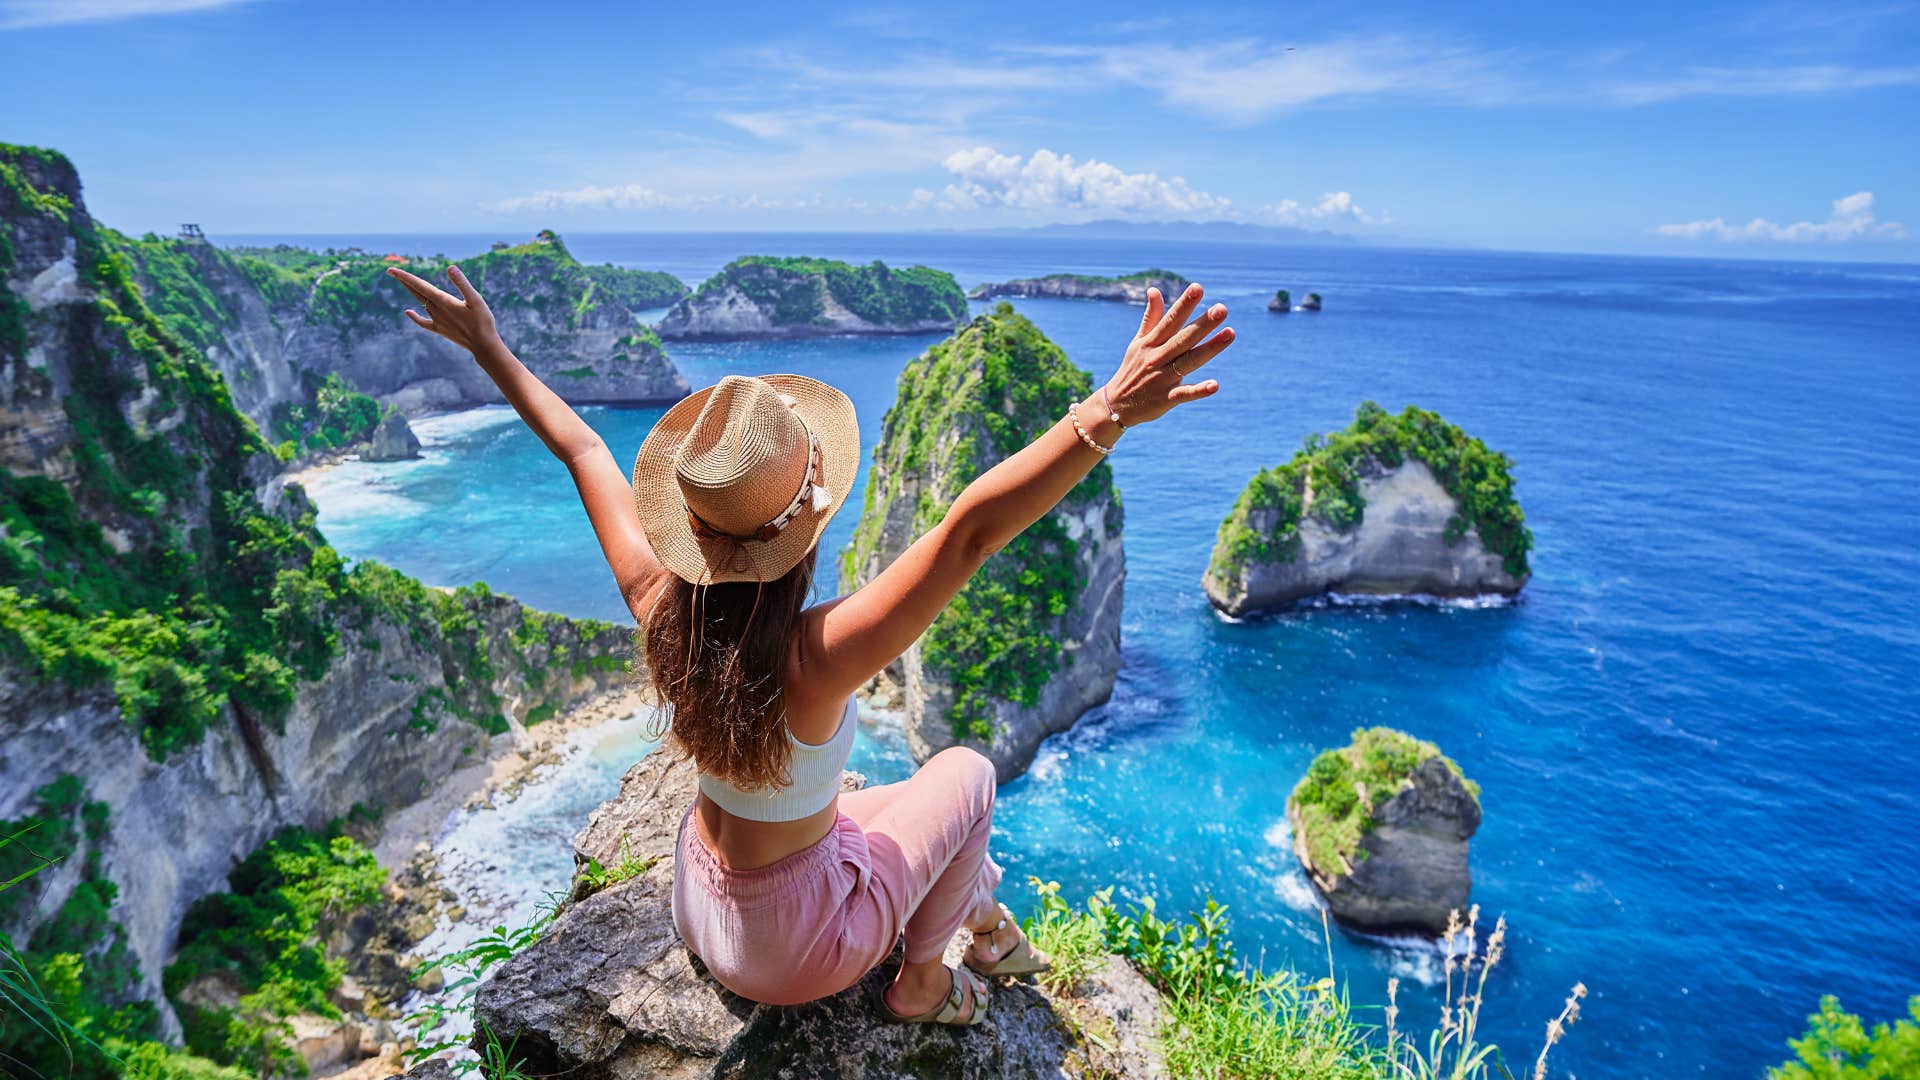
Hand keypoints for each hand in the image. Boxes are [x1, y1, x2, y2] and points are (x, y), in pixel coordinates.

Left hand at [387, 265, 498, 352]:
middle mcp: (437, 310)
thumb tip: (450, 267)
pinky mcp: (440, 330)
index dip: (405, 277)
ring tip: (404, 283)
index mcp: (443, 301)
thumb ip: (462, 283)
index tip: (391, 270)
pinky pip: (423, 322)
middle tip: (391, 271)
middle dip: (404, 281)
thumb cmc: (482, 321)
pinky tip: (408, 312)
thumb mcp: (475, 299)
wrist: (483, 345)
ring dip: (412, 292)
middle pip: (416, 292)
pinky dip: (415, 317)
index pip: (419, 285)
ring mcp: (437, 321)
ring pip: (421, 303)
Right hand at [1101, 283, 1232, 426]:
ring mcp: (1161, 379)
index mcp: (1150, 342)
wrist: (1116, 405)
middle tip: (1222, 309)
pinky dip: (1198, 390)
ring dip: (1210, 348)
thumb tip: (1154, 289)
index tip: (1198, 287)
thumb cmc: (1132, 369)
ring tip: (1231, 333)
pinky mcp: (1165, 399)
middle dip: (1202, 324)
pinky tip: (1214, 385)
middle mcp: (1157, 358)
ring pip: (1188, 361)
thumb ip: (1151, 317)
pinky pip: (1184, 394)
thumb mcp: (1138, 342)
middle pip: (1183, 339)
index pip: (1170, 320)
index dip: (1184, 304)